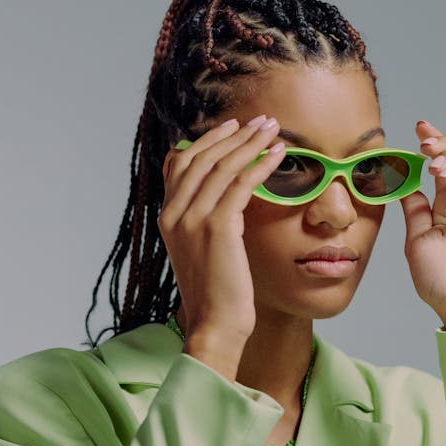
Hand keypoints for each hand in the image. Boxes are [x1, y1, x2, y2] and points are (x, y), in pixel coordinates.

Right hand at [159, 115, 285, 346]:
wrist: (214, 325)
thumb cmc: (216, 294)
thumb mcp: (202, 251)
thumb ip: (206, 222)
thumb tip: (228, 199)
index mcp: (167, 217)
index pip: (181, 163)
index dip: (207, 141)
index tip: (232, 127)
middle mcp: (174, 213)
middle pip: (202, 157)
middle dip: (233, 134)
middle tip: (260, 120)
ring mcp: (193, 219)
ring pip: (222, 166)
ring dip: (250, 143)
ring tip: (273, 129)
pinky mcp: (217, 227)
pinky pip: (240, 184)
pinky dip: (260, 164)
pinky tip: (277, 154)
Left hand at [399, 119, 445, 328]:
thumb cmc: (442, 283)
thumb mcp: (417, 240)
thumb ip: (414, 210)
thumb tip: (403, 181)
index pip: (439, 167)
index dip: (431, 145)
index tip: (417, 129)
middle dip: (440, 143)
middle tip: (423, 139)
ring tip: (433, 162)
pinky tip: (445, 174)